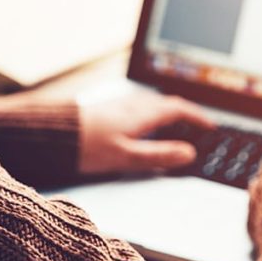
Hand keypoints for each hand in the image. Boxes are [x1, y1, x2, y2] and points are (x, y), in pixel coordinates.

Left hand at [77, 91, 212, 174]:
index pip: (179, 109)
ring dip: (169, 112)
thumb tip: (188, 154)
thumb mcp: (128, 156)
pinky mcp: (108, 109)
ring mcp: (120, 104)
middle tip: (198, 125)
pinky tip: (144, 126)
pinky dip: (152, 115)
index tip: (210, 125)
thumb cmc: (87, 146)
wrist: (52, 135)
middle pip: (167, 103)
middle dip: (186, 113)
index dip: (197, 116)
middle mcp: (133, 104)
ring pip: (152, 104)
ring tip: (176, 126)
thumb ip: (159, 155)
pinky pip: (139, 107)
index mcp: (142, 114)